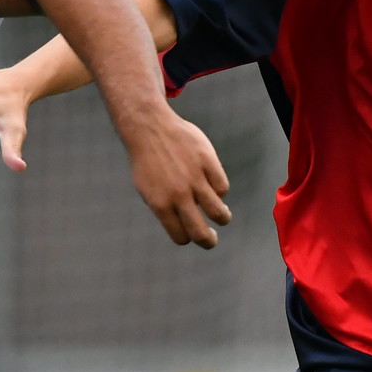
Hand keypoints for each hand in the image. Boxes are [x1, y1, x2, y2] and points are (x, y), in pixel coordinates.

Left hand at [124, 110, 231, 248]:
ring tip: (222, 216)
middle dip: (209, 242)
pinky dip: (220, 190)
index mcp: (160, 205)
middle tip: (212, 241)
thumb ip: (165, 209)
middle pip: (200, 233)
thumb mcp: (148, 190)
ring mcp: (195, 179)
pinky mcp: (208, 163)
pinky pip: (222, 187)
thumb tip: (185, 226)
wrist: (150, 128)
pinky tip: (214, 185)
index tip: (192, 235)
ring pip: (218, 212)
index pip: (181, 236)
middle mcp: (178, 195)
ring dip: (223, 218)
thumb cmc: (148, 161)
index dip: (188, 238)